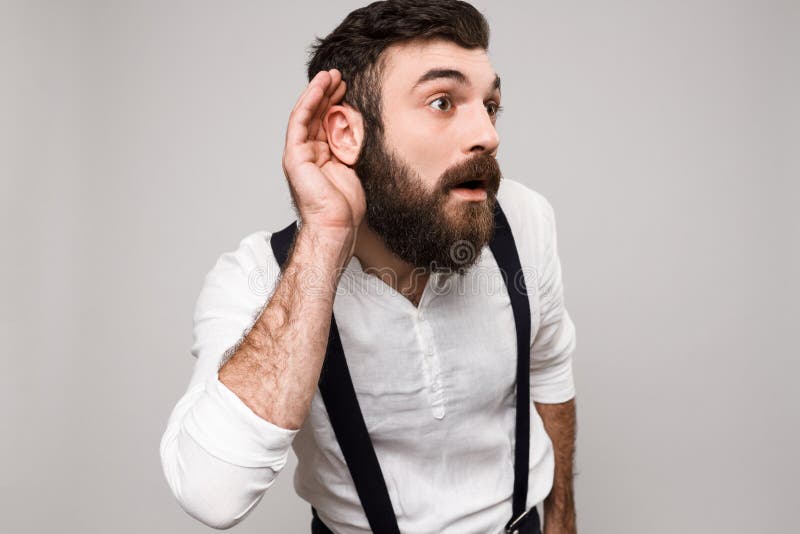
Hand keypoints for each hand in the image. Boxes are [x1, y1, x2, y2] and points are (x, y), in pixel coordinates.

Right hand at [282, 69, 365, 239]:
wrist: (336, 225)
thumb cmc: (346, 206)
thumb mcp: (355, 167)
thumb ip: (353, 145)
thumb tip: (362, 125)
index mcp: (322, 156)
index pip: (326, 123)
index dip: (335, 103)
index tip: (347, 87)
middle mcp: (308, 153)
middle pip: (317, 116)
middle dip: (328, 93)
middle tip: (340, 76)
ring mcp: (299, 154)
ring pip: (307, 115)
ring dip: (318, 92)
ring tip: (330, 75)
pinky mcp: (294, 156)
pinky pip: (300, 123)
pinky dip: (309, 103)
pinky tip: (319, 88)